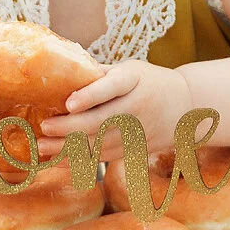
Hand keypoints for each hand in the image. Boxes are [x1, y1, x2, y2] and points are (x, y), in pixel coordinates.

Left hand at [37, 60, 193, 163]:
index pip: (113, 86)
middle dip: (70, 128)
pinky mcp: (135, 149)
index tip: (68, 103)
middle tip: (44, 128)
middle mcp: (138, 106)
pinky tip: (59, 160)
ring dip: (69, 148)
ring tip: (42, 147)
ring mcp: (138, 131)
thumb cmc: (149, 82)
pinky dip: (80, 160)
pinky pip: (104, 157)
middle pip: (102, 121)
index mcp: (135, 79)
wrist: (187, 106)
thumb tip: (60, 75)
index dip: (91, 95)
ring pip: (100, 144)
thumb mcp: (131, 69)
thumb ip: (100, 75)